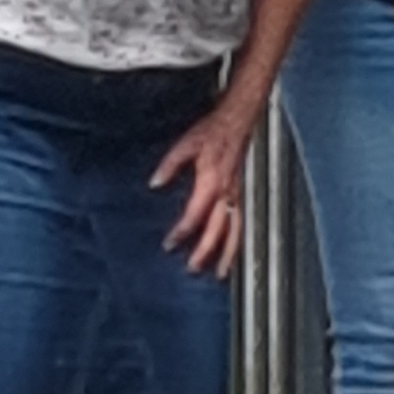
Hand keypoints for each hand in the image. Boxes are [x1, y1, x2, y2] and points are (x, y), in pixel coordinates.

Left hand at [153, 100, 254, 277]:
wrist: (238, 120)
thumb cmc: (213, 131)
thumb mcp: (186, 144)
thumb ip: (170, 165)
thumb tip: (154, 183)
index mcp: (211, 181)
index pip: (195, 214)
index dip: (182, 231)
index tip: (169, 244)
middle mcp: (226, 192)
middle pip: (218, 229)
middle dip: (206, 251)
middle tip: (192, 269)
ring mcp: (235, 193)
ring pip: (235, 229)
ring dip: (227, 253)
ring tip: (219, 273)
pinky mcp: (238, 193)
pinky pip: (239, 221)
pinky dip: (236, 240)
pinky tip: (230, 251)